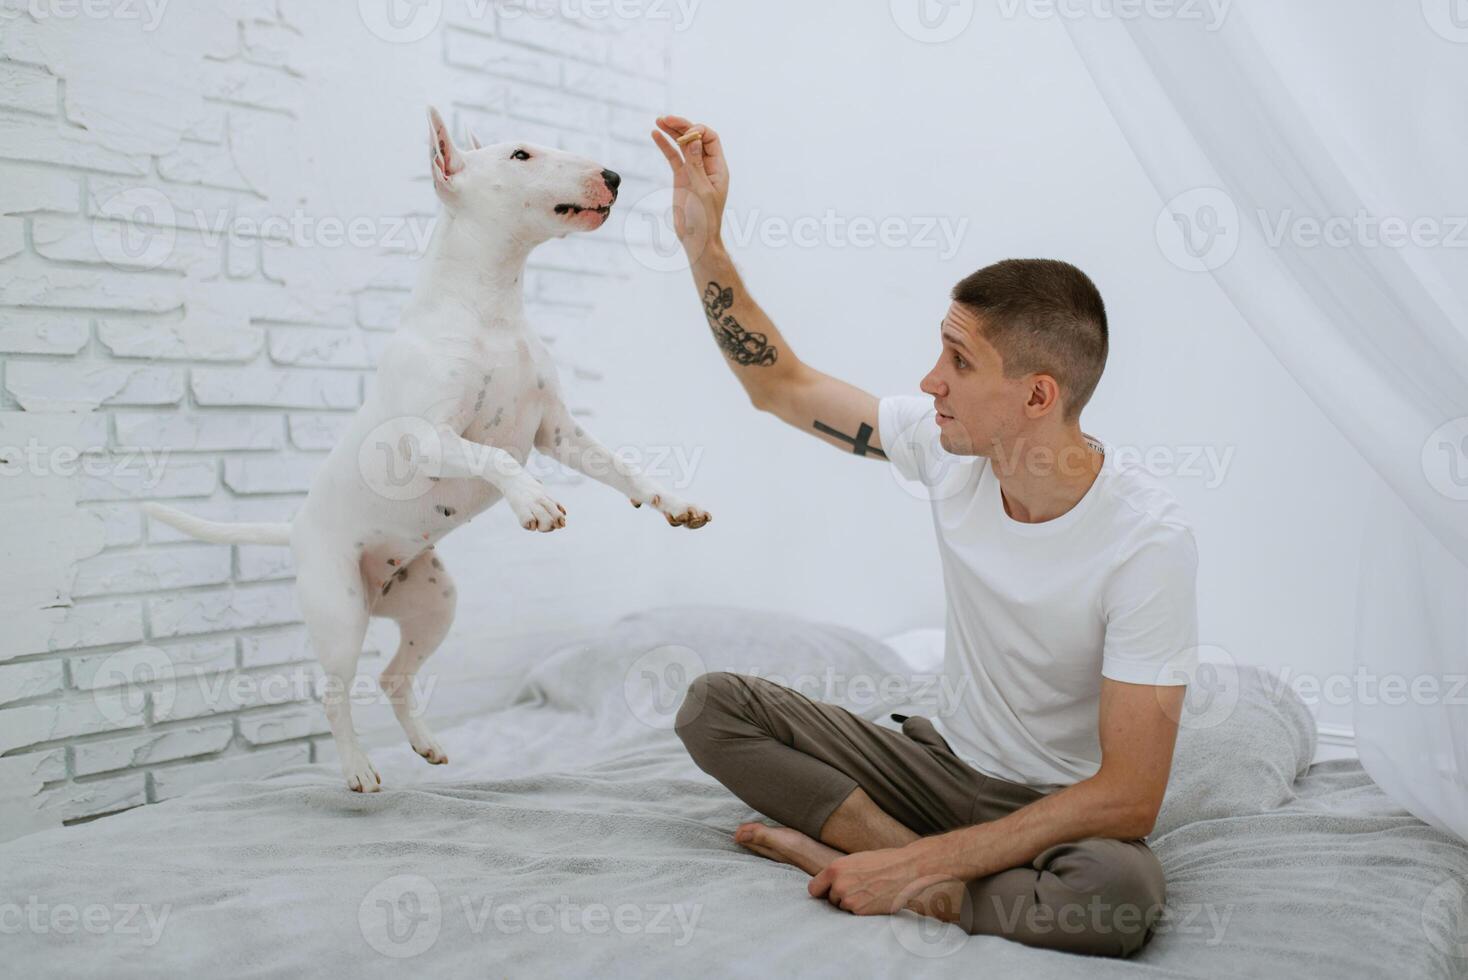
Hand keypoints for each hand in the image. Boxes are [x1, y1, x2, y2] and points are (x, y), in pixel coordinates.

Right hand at [650, 115, 728, 257]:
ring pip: (682, 145)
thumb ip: (696, 165)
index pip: (710, 139)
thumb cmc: (704, 219)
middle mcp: (706, 166)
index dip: (698, 131)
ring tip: (658, 121)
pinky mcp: (681, 177)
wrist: (696, 239)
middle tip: (666, 118)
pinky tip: (655, 134)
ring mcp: (692, 170)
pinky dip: (665, 145)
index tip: (686, 134)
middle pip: (695, 138)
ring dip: (672, 132)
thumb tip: (694, 139)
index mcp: (718, 168)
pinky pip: (673, 157)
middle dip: (682, 126)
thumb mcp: (701, 190)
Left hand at [808, 847, 928, 916]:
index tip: (826, 891)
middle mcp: (839, 886)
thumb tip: (827, 887)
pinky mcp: (862, 912)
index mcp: (835, 869)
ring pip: (842, 908)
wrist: (907, 869)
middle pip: (829, 900)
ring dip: (851, 903)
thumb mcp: (855, 860)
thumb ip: (839, 873)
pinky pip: (854, 914)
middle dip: (840, 896)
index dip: (821, 890)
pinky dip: (862, 909)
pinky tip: (874, 898)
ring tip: (868, 891)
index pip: (813, 889)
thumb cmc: (883, 861)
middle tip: (859, 887)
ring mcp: (850, 901)